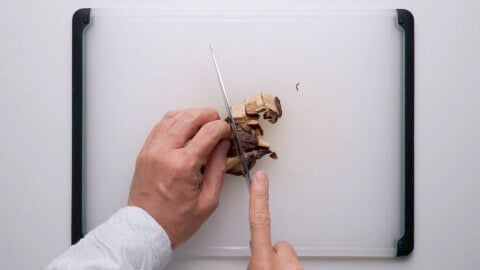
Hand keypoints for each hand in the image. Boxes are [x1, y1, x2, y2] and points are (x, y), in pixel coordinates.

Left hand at [128, 108, 230, 247]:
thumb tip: (223, 145)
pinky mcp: (145, 151)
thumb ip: (218, 168)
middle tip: (217, 124)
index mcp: (183, 166)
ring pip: (173, 116)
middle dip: (208, 116)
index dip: (223, 128)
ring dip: (191, 115)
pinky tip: (185, 127)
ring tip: (202, 124)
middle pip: (190, 117)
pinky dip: (175, 121)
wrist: (147, 228)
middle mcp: (165, 153)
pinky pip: (160, 125)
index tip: (227, 132)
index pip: (209, 131)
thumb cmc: (175, 220)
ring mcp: (152, 150)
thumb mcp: (208, 200)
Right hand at [248, 171, 302, 269]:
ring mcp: (296, 268)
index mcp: (263, 264)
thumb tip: (255, 255)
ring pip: (286, 256)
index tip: (260, 178)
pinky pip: (295, 265)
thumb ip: (253, 261)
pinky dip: (287, 269)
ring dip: (279, 264)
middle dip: (270, 252)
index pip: (259, 222)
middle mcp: (282, 265)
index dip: (259, 198)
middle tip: (264, 267)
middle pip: (277, 244)